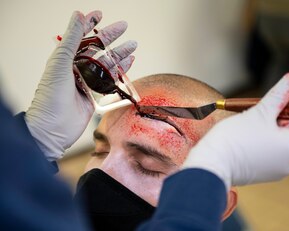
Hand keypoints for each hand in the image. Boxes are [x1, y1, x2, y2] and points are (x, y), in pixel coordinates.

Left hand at [25, 11, 136, 160]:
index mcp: (65, 59)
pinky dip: (120, 72)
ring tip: (133, 45)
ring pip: (107, 64)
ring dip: (120, 54)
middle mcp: (77, 68)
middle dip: (111, 37)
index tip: (100, 15)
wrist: (53, 127)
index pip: (80, 37)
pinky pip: (110, 81)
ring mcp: (87, 82)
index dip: (90, 25)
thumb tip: (78, 15)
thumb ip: (72, 39)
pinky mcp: (96, 96)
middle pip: (97, 49)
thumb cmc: (50, 95)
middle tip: (124, 27)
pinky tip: (129, 63)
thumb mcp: (60, 62)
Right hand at [182, 73, 288, 187]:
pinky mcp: (266, 173)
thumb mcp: (258, 112)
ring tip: (254, 126)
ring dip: (275, 131)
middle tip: (265, 113)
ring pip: (286, 143)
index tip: (288, 105)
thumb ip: (278, 95)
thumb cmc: (234, 139)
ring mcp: (279, 170)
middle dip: (286, 120)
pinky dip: (268, 143)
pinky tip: (250, 138)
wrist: (212, 164)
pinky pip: (275, 154)